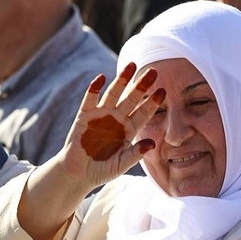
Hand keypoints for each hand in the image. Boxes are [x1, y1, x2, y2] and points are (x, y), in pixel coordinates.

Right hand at [56, 62, 164, 190]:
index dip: (152, 102)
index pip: (144, 113)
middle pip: (132, 99)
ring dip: (122, 80)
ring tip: (131, 66)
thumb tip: (152, 144)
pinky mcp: (84, 116)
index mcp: (129, 130)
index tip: (163, 92)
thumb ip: (135, 154)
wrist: (78, 174)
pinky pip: (90, 99)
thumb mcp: (121, 164)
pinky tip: (101, 78)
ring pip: (114, 94)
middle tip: (153, 71)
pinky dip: (94, 88)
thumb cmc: (101, 170)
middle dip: (141, 85)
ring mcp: (100, 115)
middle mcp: (117, 119)